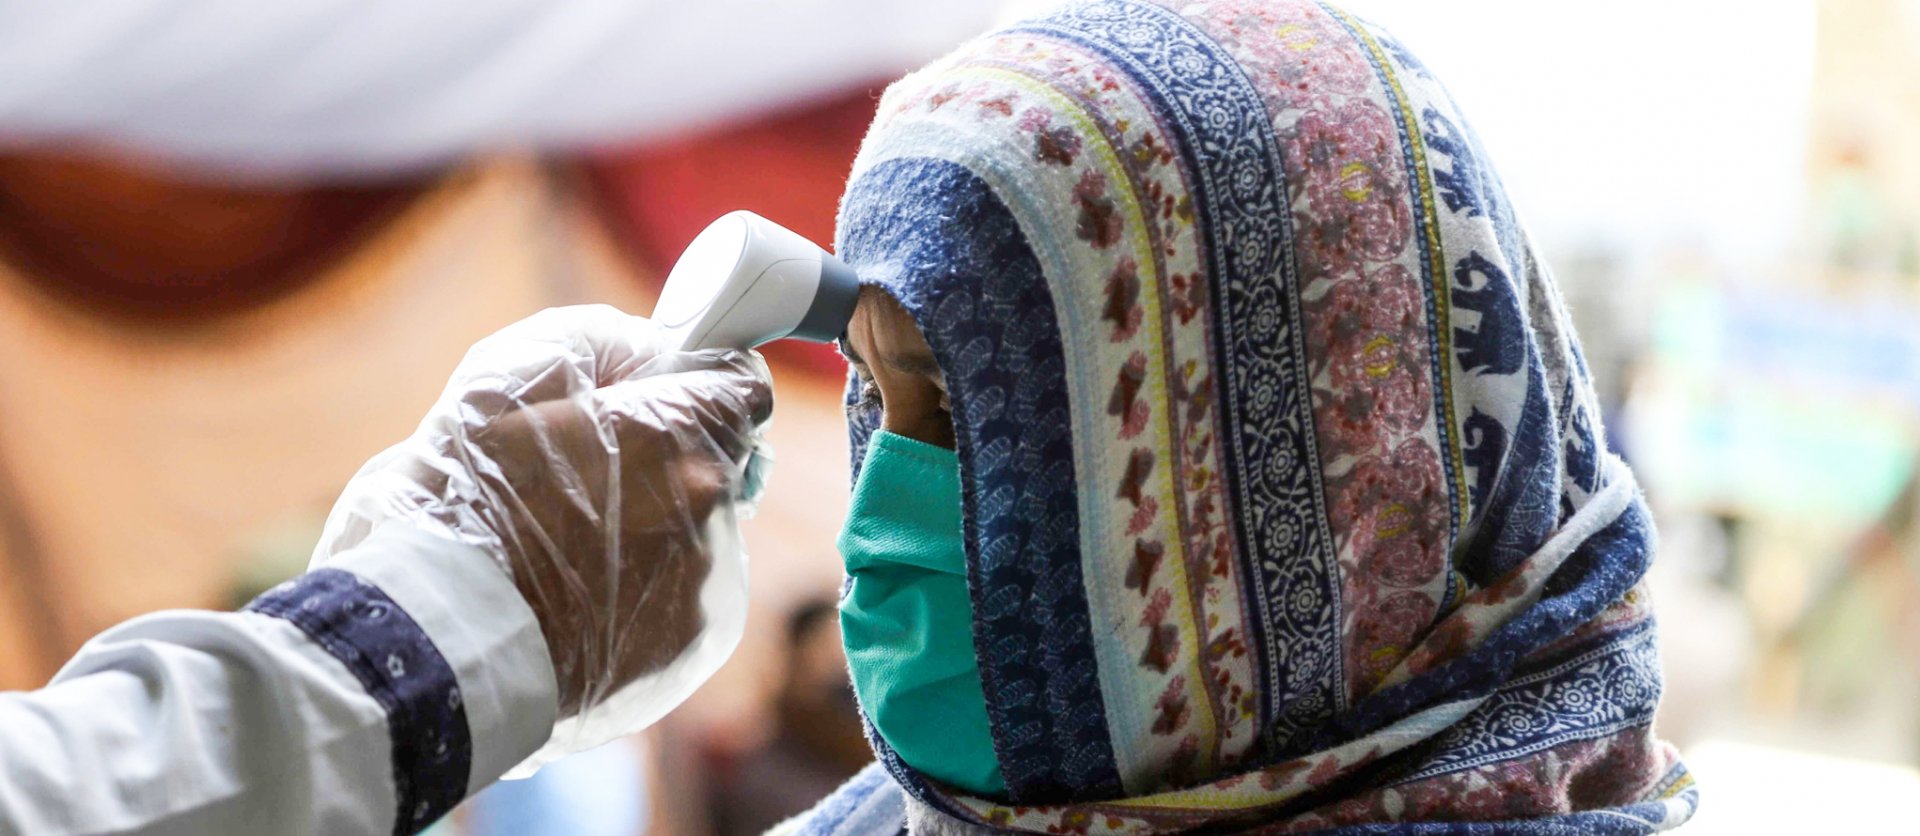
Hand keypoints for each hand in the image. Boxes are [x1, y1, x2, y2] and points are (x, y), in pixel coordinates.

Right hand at [312, 305, 770, 723]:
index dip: (703, 386)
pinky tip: (588, 600)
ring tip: (574, 555)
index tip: (669, 398)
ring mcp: (706, 572)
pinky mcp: (694, 635)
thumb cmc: (459, 502)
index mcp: (671, 426)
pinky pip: (685, 594)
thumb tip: (653, 349)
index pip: (740, 387)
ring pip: (700, 529)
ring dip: (656, 530)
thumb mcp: (502, 380)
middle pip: (714, 460)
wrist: (441, 641)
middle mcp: (706, 498)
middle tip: (591, 486)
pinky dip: (648, 590)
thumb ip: (597, 343)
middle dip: (667, 461)